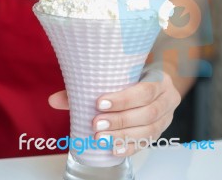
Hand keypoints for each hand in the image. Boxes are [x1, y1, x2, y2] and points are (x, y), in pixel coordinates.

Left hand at [49, 69, 180, 156]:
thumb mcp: (117, 72)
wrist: (153, 79)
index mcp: (160, 78)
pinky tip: (113, 149)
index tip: (99, 103)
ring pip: (148, 130)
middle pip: (147, 113)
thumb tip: (54, 100)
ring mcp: (166, 117)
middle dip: (120, 120)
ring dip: (123, 135)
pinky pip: (147, 142)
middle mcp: (167, 98)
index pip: (145, 90)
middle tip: (96, 124)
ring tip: (100, 138)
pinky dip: (129, 147)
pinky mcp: (160, 131)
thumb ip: (87, 84)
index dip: (124, 99)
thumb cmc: (134, 75)